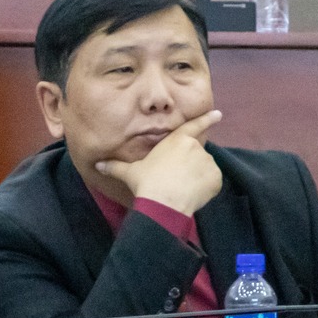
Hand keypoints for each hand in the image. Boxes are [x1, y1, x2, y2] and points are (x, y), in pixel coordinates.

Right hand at [94, 110, 223, 215]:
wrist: (163, 203)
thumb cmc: (147, 183)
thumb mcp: (130, 173)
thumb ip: (116, 167)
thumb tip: (98, 164)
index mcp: (177, 140)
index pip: (195, 126)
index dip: (207, 119)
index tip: (219, 114)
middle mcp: (195, 147)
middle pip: (196, 156)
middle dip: (190, 167)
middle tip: (177, 181)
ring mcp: (207, 162)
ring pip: (205, 170)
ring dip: (197, 178)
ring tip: (182, 190)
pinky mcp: (215, 178)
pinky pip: (212, 183)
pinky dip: (206, 189)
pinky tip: (193, 196)